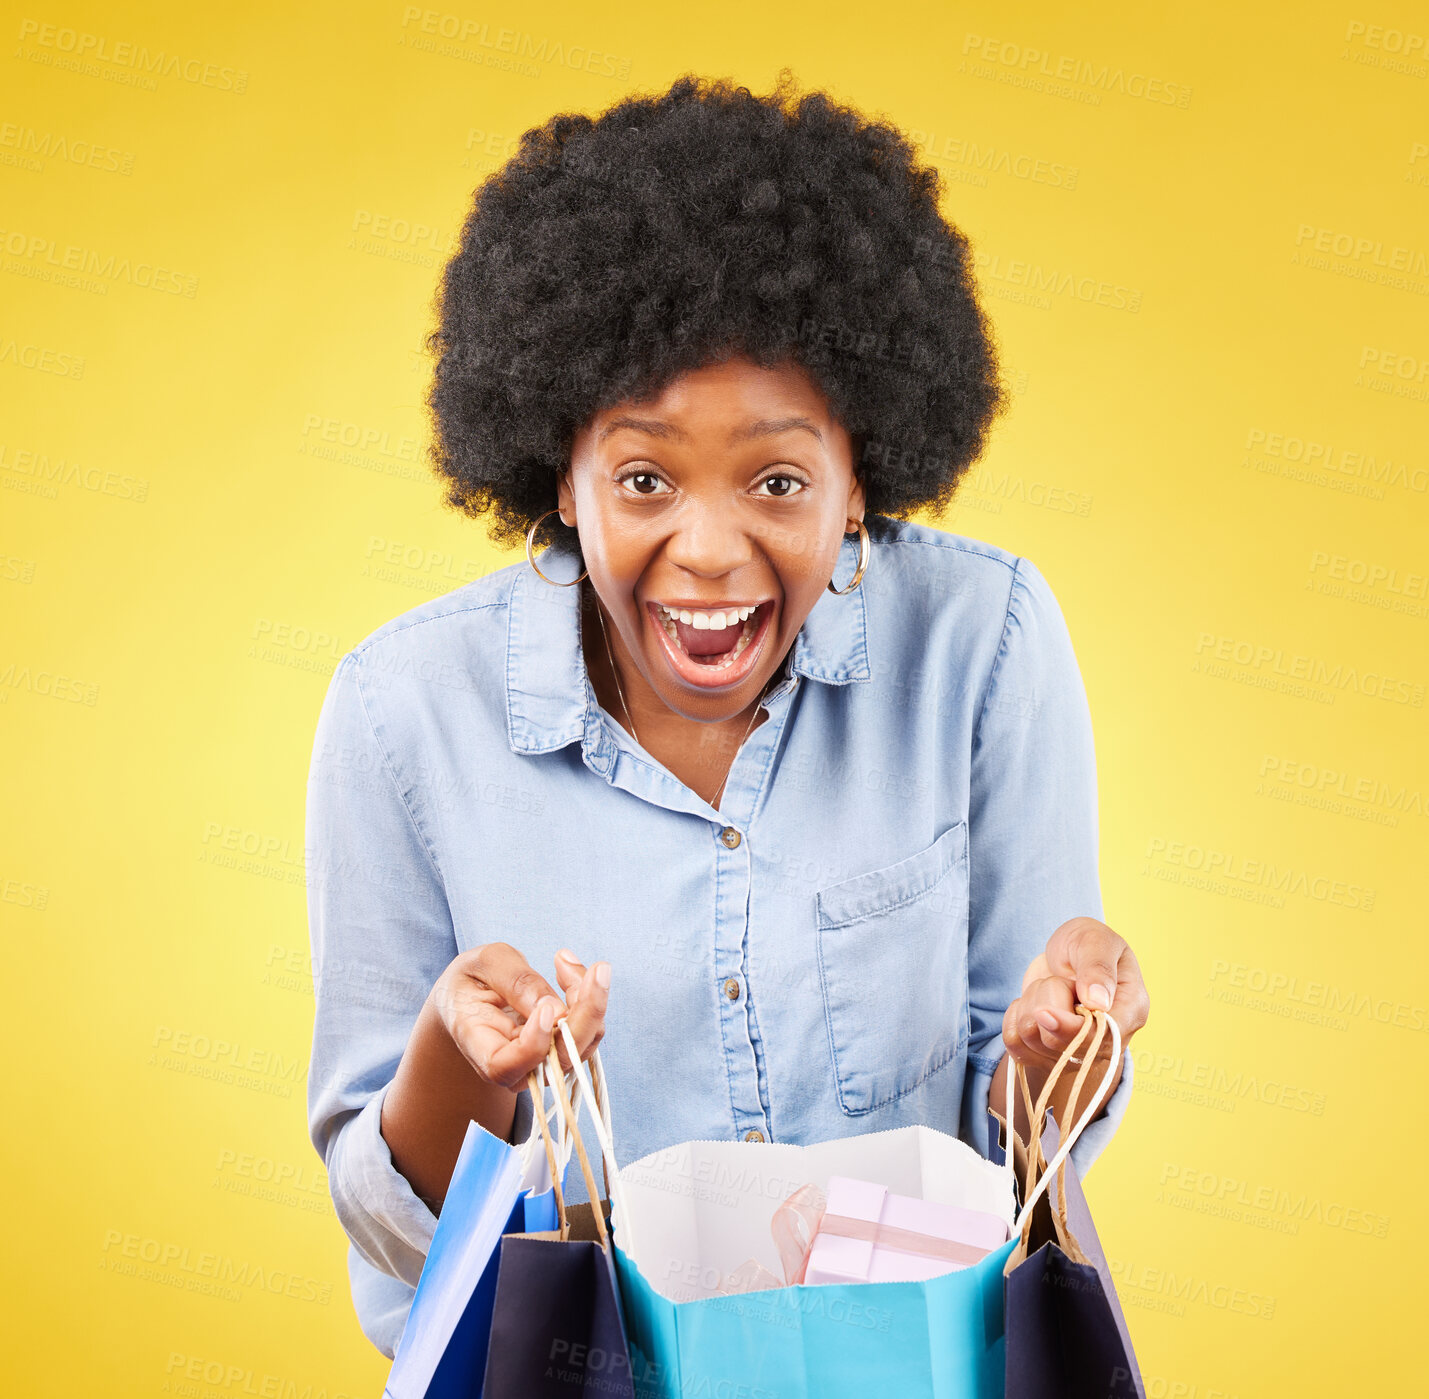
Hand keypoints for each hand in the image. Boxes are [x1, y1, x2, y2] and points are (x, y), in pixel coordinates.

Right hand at [430, 942, 610, 1091]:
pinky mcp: (562, 1050)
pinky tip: (568, 969)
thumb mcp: (484, 964)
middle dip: (586, 1015)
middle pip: (558, 1060)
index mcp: (479, 1047)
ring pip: (582, 1044)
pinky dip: (588, 996)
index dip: (532, 1045)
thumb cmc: (472, 980)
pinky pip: (588, 1029)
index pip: (505, 1068)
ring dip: (589, 999)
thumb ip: (516, 983)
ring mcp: (541, 1063)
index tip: (546, 1008)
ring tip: (565, 960)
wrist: (472, 997)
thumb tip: (556, 1009)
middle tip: (598, 970)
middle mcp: (514, 1066)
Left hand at [1002, 917, 1148, 1076]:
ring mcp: (1079, 1052)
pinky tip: (1028, 1003)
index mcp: (1130, 1012)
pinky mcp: (1049, 1055)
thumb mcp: (1094, 941)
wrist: (1065, 953)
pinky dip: (1012, 1020)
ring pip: (1036, 1043)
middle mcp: (1109, 1040)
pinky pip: (1016, 1047)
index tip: (1043, 1011)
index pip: (1103, 1039)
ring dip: (1030, 1006)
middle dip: (1047, 1004)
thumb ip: (1097, 967)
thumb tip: (1098, 1003)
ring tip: (1048, 987)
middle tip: (1059, 979)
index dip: (1070, 1029)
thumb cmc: (1087, 944)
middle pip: (1063, 1045)